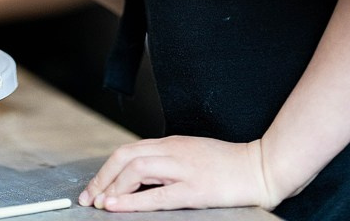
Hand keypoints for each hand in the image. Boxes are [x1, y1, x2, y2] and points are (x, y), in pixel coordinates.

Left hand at [79, 135, 275, 211]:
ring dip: (112, 187)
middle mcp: (173, 151)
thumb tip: (142, 176)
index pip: (129, 150)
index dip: (107, 169)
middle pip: (126, 156)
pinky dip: (132, 200)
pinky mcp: (195, 189)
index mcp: (172, 143)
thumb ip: (169, 162)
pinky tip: (116, 206)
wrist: (261, 167)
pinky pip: (157, 194)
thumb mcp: (193, 156)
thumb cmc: (229, 166)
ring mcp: (183, 169)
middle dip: (102, 177)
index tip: (95, 187)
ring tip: (99, 203)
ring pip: (136, 169)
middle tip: (88, 197)